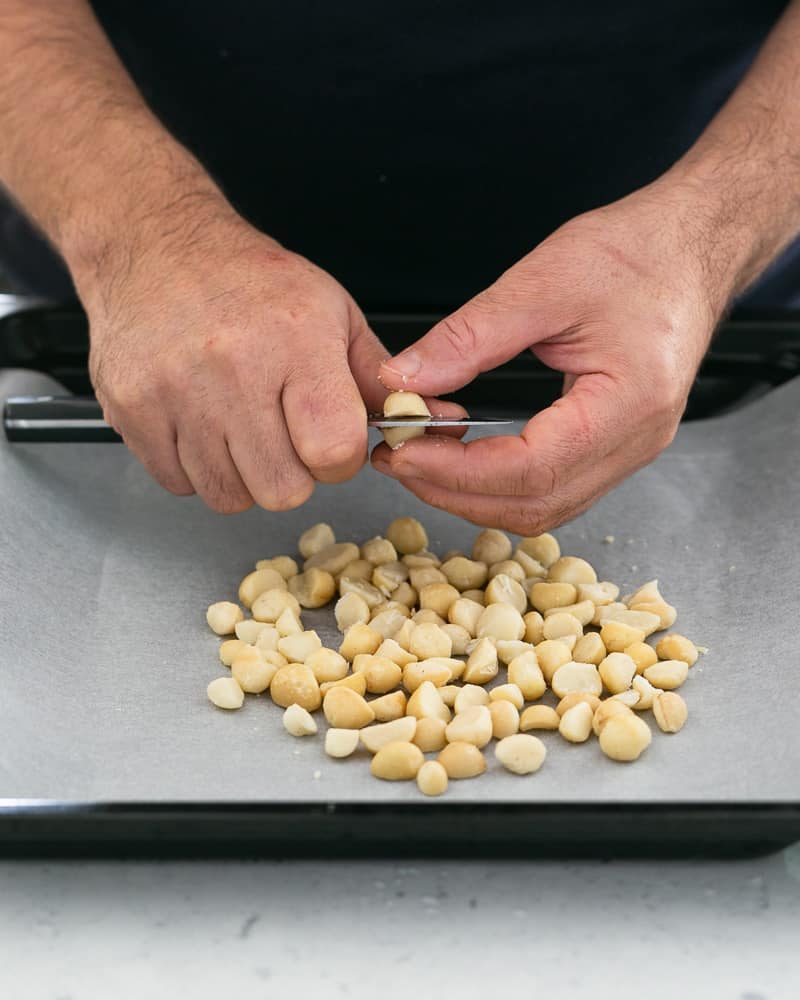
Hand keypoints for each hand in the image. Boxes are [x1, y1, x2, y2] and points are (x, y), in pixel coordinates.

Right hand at [82, 205, 389, 511]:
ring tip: (240, 424)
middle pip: (283, 490)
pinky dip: (197, 467)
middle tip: (283, 434)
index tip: (330, 441)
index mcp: (296, 339)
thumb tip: (422, 423)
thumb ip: (376, 378)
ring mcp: (176, 391)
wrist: (155, 246)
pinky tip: (202, 424)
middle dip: (293, 473)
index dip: (340, 460)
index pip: (334, 451)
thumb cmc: (250, 282)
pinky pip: (180, 484)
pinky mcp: (132, 409)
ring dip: (243, 474)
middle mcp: (234, 366)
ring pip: (230, 496)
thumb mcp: (332, 313)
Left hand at [372, 181, 732, 532]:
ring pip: (546, 506)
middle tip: (398, 462)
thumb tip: (405, 380)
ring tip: (422, 461)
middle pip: (536, 504)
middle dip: (456, 492)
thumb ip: (469, 338)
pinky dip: (504, 484)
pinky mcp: (619, 444)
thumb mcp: (543, 282)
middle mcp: (637, 441)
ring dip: (476, 495)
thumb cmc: (637, 254)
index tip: (402, 452)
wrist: (690, 245)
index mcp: (629, 403)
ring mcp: (632, 449)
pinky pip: (557, 488)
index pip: (531, 469)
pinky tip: (466, 458)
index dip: (457, 470)